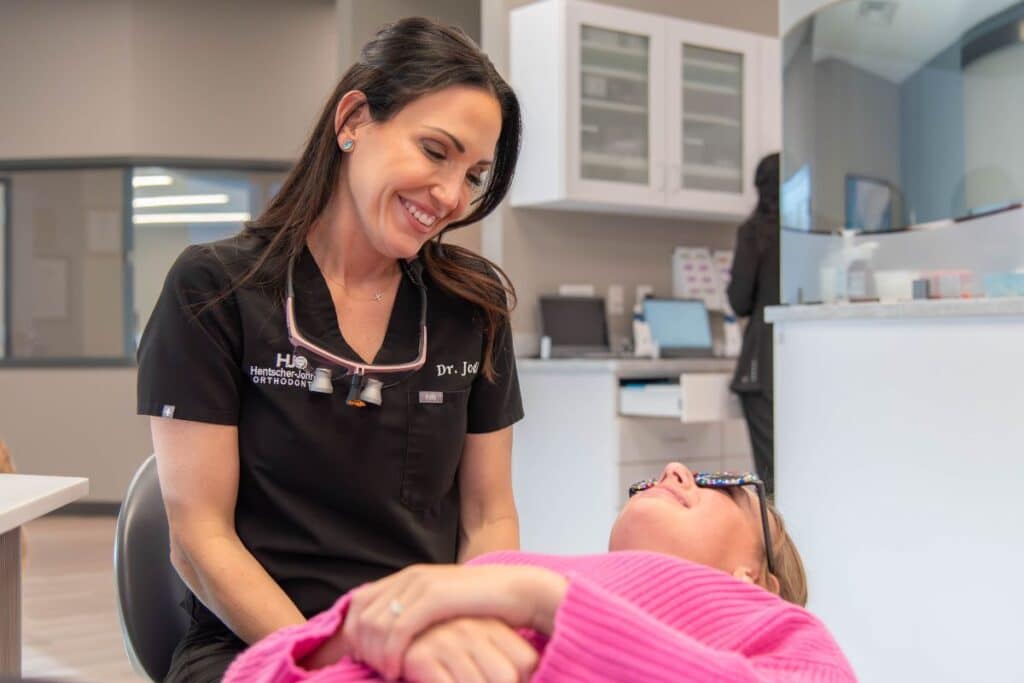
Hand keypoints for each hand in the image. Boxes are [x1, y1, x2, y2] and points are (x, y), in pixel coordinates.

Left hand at [342, 564, 565, 679]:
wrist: (518, 592)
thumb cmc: (483, 607)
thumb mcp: (442, 607)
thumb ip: (417, 613)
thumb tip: (393, 634)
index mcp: (408, 576)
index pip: (359, 602)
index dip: (352, 631)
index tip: (360, 657)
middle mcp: (409, 577)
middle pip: (361, 614)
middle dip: (360, 647)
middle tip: (371, 669)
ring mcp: (420, 585)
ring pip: (375, 625)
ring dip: (374, 654)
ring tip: (386, 673)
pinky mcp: (433, 598)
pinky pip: (396, 631)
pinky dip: (390, 654)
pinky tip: (396, 670)